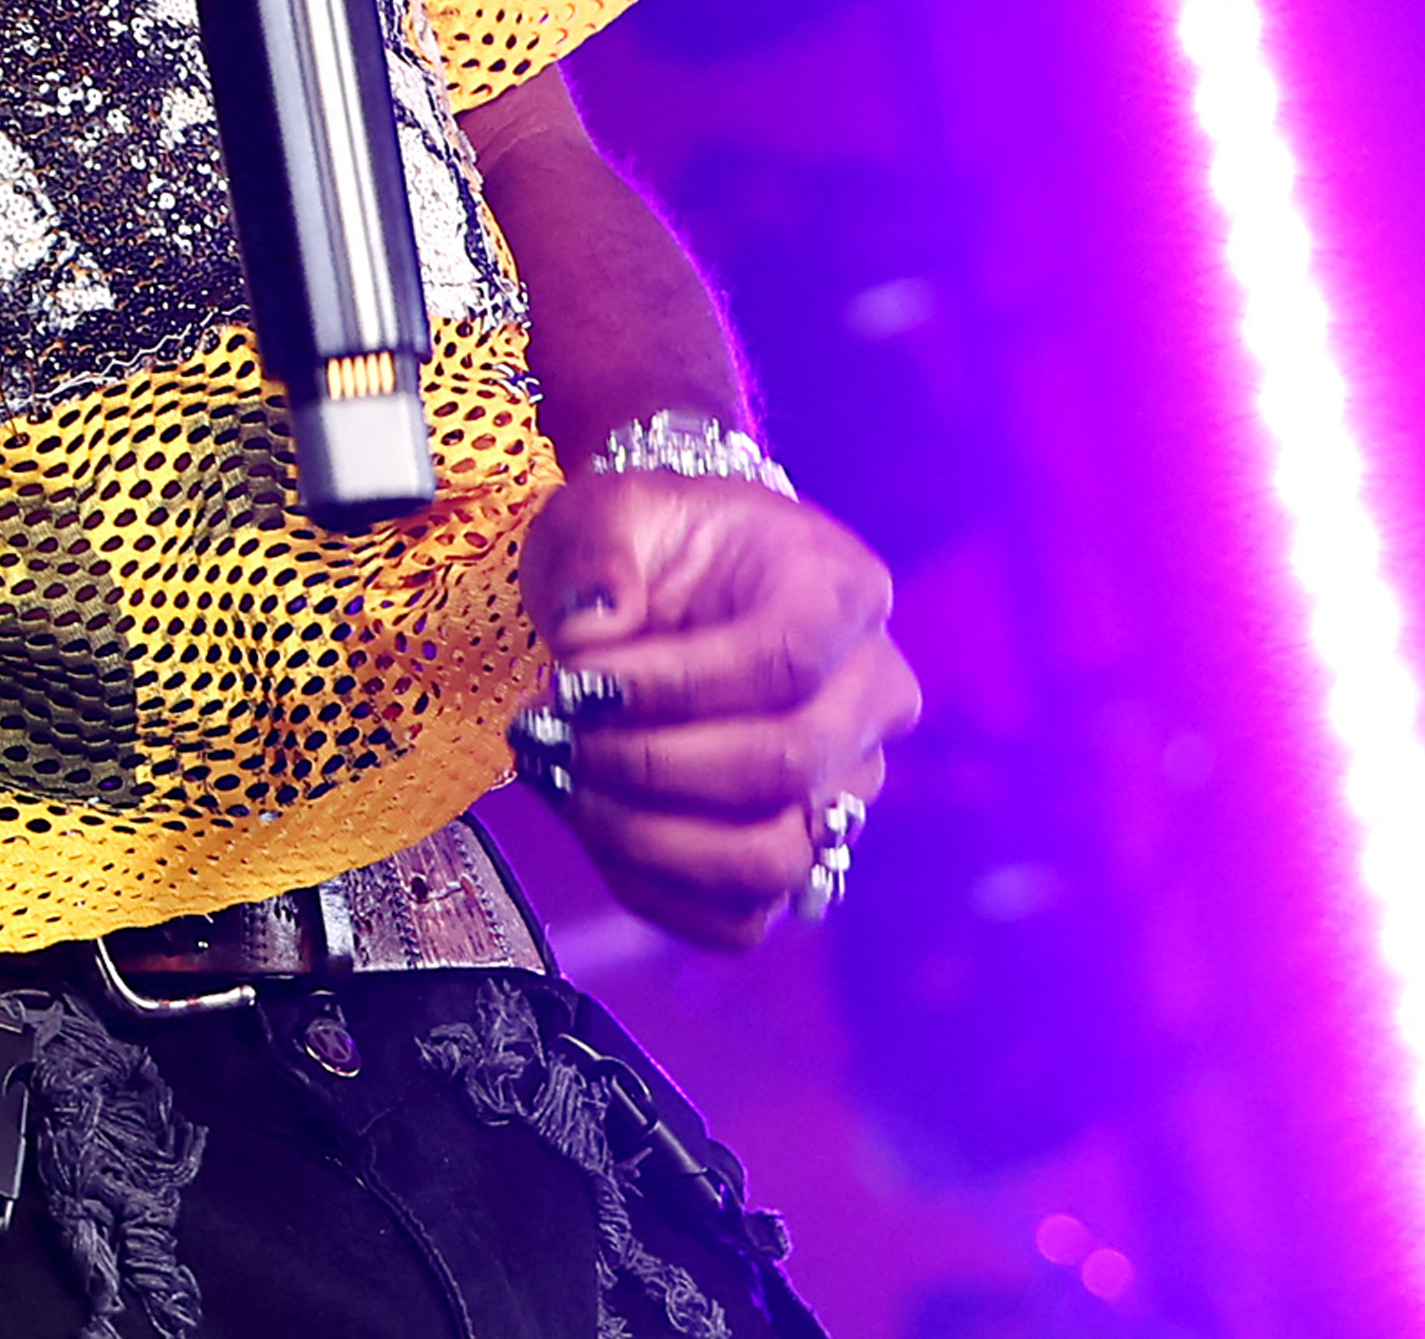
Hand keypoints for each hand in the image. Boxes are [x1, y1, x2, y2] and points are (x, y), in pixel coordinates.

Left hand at [516, 466, 920, 954]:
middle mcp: (871, 695)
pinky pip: (739, 916)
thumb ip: (596, 554)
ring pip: (772, 861)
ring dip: (646, 836)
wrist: (680, 581)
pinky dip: (653, 887)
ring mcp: (847, 785)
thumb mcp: (611, 509)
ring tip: (565, 777)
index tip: (573, 680)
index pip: (783, 661)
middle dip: (646, 764)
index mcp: (842, 590)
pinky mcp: (803, 856)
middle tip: (553, 734)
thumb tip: (587, 635)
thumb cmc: (654, 543)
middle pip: (783, 768)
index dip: (671, 687)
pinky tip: (592, 820)